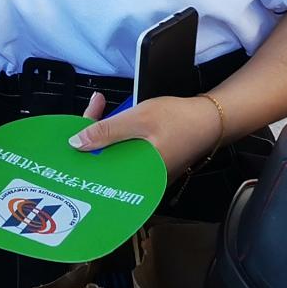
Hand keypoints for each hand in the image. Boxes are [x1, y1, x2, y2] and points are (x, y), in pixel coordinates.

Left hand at [69, 92, 223, 178]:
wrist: (213, 119)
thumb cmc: (180, 119)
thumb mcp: (139, 119)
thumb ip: (106, 131)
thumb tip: (75, 144)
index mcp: (136, 177)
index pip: (97, 168)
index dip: (83, 148)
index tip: (73, 128)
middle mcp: (140, 182)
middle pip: (102, 161)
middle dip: (91, 135)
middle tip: (94, 106)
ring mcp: (145, 175)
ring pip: (113, 155)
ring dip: (104, 132)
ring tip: (99, 106)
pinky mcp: (149, 166)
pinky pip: (125, 153)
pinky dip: (118, 136)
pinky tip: (115, 118)